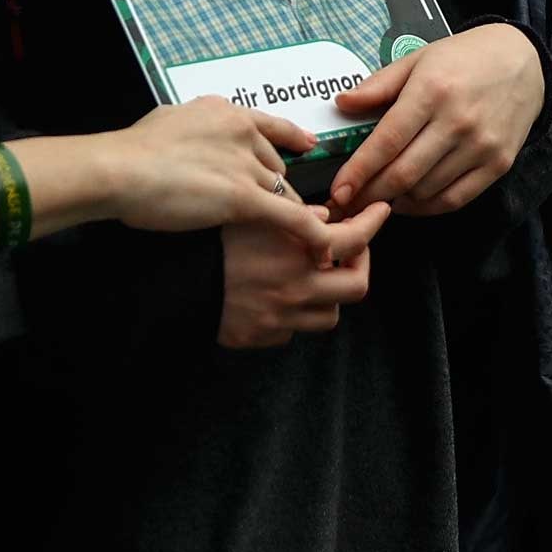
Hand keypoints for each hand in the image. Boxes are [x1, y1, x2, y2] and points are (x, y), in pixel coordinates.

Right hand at [107, 97, 335, 256]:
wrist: (119, 169)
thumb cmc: (132, 150)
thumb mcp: (170, 119)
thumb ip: (193, 126)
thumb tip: (195, 129)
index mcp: (227, 114)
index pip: (270, 127)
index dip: (292, 139)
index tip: (308, 145)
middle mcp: (244, 135)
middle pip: (275, 167)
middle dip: (274, 190)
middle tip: (272, 212)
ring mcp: (246, 166)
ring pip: (284, 193)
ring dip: (292, 213)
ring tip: (304, 234)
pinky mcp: (245, 197)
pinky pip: (291, 217)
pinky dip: (311, 233)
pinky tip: (324, 248)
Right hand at [218, 202, 385, 347]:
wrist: (171, 284)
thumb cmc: (208, 242)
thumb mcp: (251, 212)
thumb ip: (292, 212)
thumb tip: (321, 218)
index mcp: (296, 257)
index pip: (355, 240)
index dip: (372, 223)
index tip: (380, 212)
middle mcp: (295, 292)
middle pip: (355, 287)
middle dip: (359, 266)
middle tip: (351, 251)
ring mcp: (279, 320)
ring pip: (328, 316)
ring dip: (329, 295)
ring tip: (314, 275)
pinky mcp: (259, 338)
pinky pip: (291, 332)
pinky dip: (294, 316)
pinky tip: (280, 297)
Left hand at [330, 23, 544, 217]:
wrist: (524, 62)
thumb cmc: (464, 58)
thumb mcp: (418, 59)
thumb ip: (379, 85)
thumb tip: (341, 103)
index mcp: (432, 91)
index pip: (386, 141)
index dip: (358, 172)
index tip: (338, 191)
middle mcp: (458, 121)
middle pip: (403, 174)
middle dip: (370, 195)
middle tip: (349, 204)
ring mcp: (481, 146)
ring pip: (426, 191)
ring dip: (396, 201)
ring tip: (378, 198)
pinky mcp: (499, 164)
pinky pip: (455, 199)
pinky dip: (427, 207)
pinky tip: (410, 201)